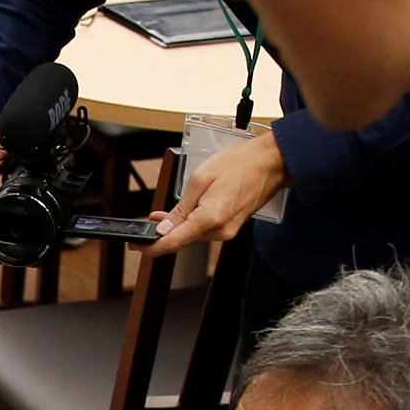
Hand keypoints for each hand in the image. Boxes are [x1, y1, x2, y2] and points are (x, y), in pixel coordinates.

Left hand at [153, 130, 287, 253]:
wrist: (272, 162)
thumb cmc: (241, 163)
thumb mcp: (201, 179)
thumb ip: (181, 208)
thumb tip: (165, 227)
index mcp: (210, 219)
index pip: (174, 242)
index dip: (152, 247)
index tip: (137, 248)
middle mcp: (220, 231)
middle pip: (183, 240)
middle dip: (162, 233)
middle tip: (145, 225)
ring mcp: (228, 230)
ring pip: (194, 235)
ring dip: (177, 227)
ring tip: (162, 214)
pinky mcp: (232, 226)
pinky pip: (206, 229)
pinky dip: (192, 223)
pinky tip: (185, 213)